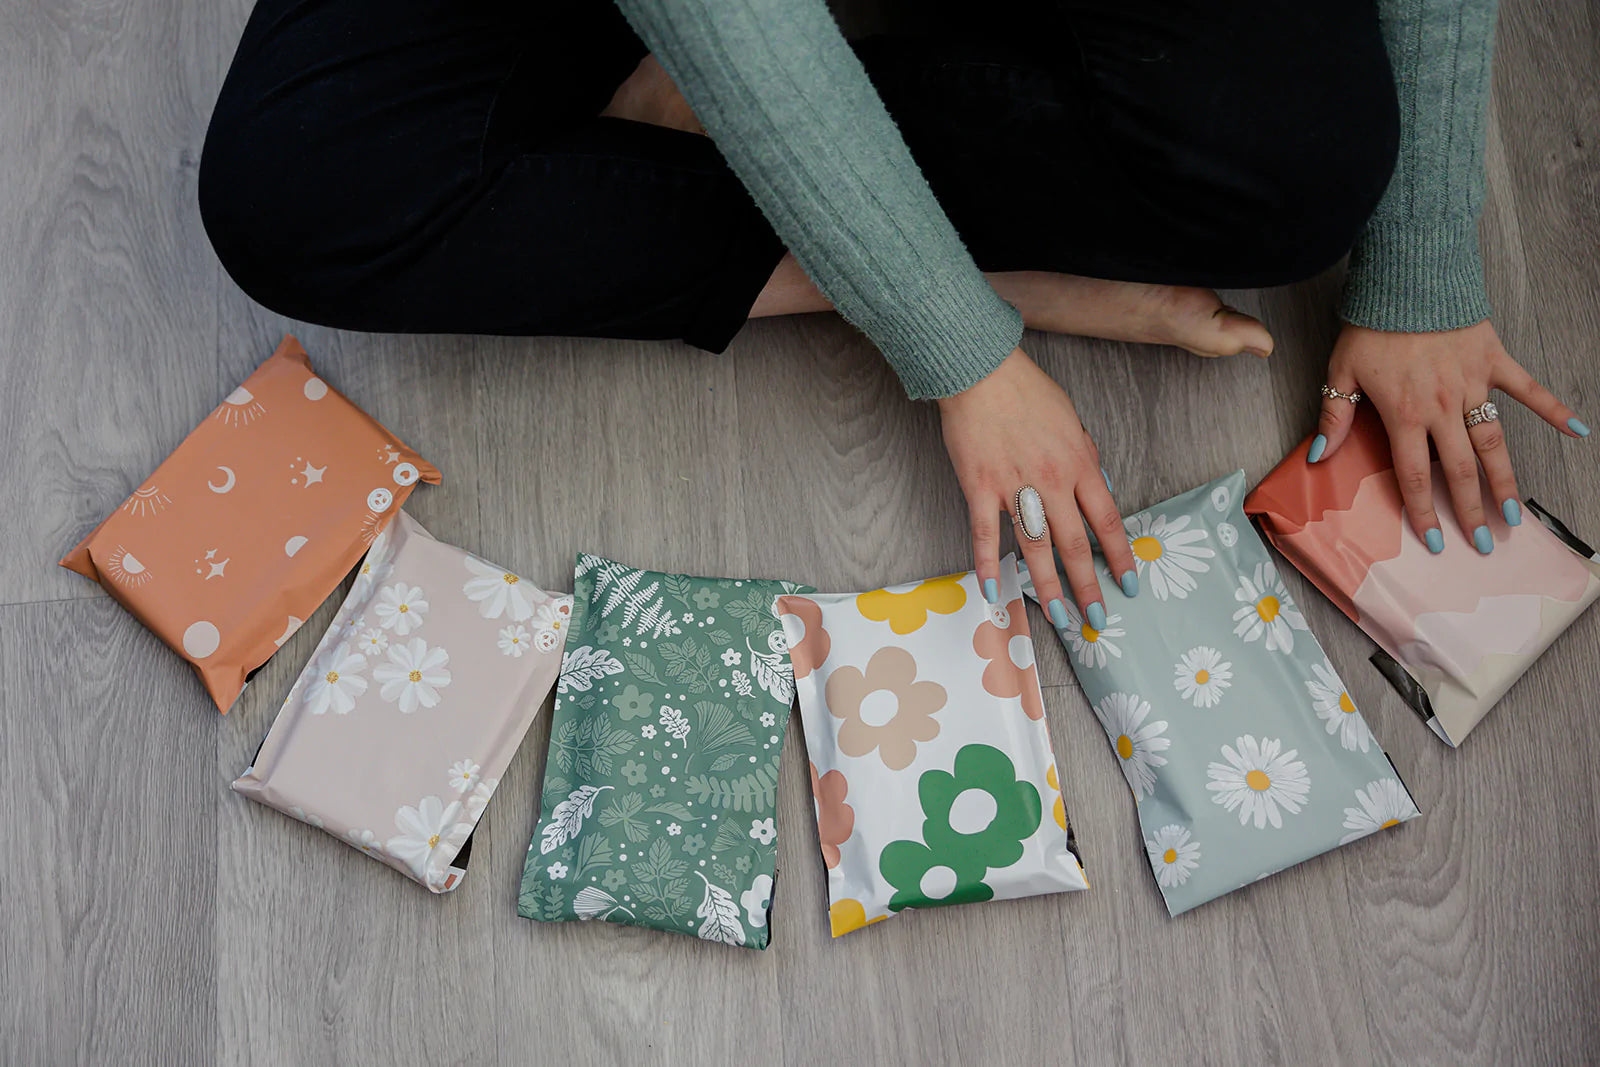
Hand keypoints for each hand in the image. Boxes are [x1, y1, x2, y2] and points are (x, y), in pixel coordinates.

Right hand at [938, 348, 1137, 626]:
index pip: (1107, 521)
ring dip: (1049, 587)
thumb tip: (1103, 491)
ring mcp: (1014, 486)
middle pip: (1074, 544)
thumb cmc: (1027, 393)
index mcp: (1080, 464)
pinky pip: (985, 534)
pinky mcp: (980, 487)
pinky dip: (989, 565)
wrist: (982, 371)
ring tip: (1060, 618)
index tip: (1128, 585)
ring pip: (1036, 547)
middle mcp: (1052, 481)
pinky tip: (995, 592)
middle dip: (1088, 586)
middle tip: (1096, 619)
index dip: (1119, 558)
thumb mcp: (1073, 422)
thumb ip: (1088, 459)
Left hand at [1311, 321, 1588, 552]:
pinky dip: (1554, 409)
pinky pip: (1528, 389)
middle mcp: (1443, 407)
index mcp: (1405, 414)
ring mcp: (1474, 385)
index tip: (1433, 541)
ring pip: (1493, 443)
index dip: (1422, 511)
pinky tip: (1578, 431)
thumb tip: (1319, 456)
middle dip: (1469, 509)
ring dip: (1505, 480)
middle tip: (1482, 543)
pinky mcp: (1494, 361)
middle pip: (1459, 470)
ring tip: (1515, 514)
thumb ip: (1335, 416)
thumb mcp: (1341, 371)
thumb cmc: (1372, 325)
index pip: (1413, 475)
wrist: (1409, 278)